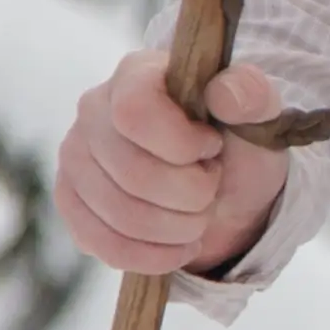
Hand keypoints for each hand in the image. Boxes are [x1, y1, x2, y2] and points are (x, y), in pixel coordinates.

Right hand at [54, 47, 295, 278]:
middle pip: (131, 172)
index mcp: (136, 74)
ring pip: (119, 214)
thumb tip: (228, 91)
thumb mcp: (258, 119)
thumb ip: (251, 96)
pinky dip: (152, 255)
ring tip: (199, 215)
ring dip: (177, 228)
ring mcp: (75, 157)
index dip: (180, 144)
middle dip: (190, 194)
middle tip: (212, 188)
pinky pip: (102, 243)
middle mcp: (93, 110)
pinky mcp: (70, 202)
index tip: (212, 149)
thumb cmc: (236, 146)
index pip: (134, 112)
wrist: (223, 190)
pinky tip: (179, 245)